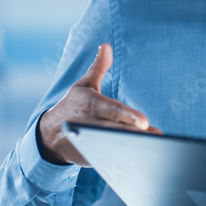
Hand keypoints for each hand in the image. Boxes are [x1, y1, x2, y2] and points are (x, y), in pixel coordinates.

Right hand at [37, 43, 160, 165]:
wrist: (49, 136)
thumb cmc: (73, 105)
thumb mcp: (83, 85)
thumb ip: (98, 67)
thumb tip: (106, 45)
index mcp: (91, 105)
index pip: (112, 110)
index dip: (128, 116)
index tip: (144, 121)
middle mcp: (90, 124)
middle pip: (117, 130)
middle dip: (136, 134)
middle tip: (156, 135)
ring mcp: (91, 143)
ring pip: (115, 146)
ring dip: (134, 147)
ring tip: (154, 146)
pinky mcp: (92, 157)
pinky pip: (111, 159)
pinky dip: (125, 160)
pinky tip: (143, 158)